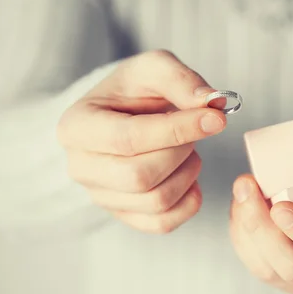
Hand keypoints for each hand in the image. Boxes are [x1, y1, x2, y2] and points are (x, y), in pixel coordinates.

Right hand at [57, 50, 226, 233]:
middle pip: (140, 176)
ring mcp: (100, 196)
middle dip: (180, 152)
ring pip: (155, 201)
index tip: (216, 119)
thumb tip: (211, 103)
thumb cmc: (134, 91)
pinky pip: (163, 223)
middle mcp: (80, 167)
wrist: (123, 115)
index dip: (177, 131)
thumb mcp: (153, 69)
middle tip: (195, 133)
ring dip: (188, 174)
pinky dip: (189, 202)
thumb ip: (181, 80)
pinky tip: (189, 176)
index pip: (129, 139)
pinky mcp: (123, 214)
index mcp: (77, 127)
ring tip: (189, 150)